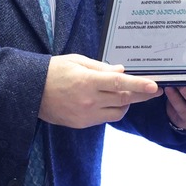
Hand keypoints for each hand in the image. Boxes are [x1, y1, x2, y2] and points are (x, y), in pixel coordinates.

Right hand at [40, 53, 160, 128]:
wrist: (31, 92)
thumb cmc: (54, 71)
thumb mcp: (77, 61)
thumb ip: (101, 67)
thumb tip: (121, 71)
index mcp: (87, 81)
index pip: (118, 83)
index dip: (138, 85)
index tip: (154, 86)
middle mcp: (88, 100)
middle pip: (123, 99)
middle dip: (141, 95)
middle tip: (154, 91)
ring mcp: (86, 114)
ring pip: (117, 112)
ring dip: (127, 103)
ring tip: (130, 94)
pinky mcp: (82, 124)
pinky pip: (105, 118)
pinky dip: (113, 110)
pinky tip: (112, 101)